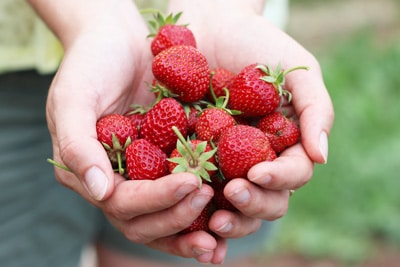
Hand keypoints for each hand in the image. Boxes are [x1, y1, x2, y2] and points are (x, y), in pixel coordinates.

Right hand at [32, 0, 225, 262]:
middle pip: (145, 222)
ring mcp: (144, 176)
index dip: (156, 200)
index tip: (192, 182)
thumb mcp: (73, 98)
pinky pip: (185, 194)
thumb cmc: (90, 64)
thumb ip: (77, 145)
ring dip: (193, 227)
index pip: (122, 203)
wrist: (119, 41)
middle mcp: (118, 183)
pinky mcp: (168, 163)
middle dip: (178, 216)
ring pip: (166, 219)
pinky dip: (205, 211)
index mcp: (92, 174)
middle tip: (209, 195)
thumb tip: (100, 192)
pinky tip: (230, 212)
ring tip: (226, 223)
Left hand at [168, 0, 333, 237]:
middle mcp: (258, 161)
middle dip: (253, 204)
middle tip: (233, 193)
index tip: (258, 172)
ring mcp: (226, 164)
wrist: (210, 27)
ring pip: (235, 206)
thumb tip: (322, 157)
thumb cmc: (258, 46)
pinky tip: (185, 211)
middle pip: (267, 200)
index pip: (292, 175)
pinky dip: (194, 206)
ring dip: (229, 217)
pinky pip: (197, 190)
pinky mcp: (194, 160)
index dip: (279, 179)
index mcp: (286, 145)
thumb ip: (315, 111)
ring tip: (212, 217)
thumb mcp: (297, 71)